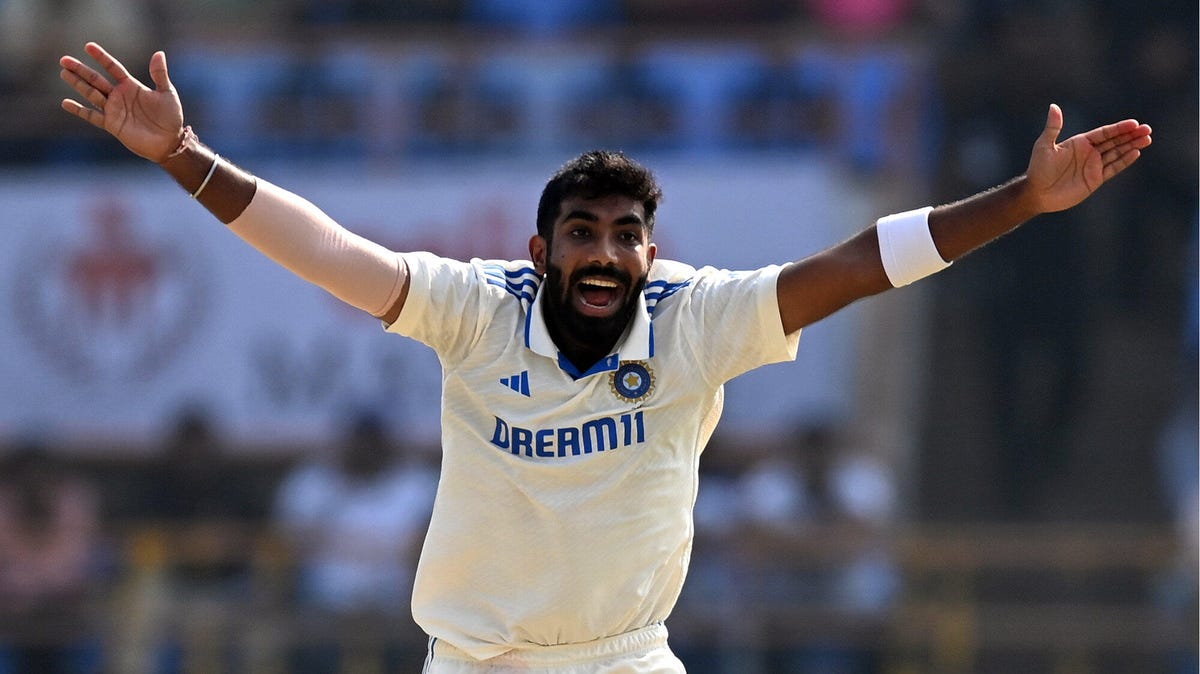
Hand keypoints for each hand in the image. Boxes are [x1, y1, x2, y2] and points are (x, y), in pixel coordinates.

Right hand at [59, 42, 184, 163]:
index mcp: (131, 86)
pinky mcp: (112, 125)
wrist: (169, 142)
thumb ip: (160, 74)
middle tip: (64, 60)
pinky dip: (79, 110)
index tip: (88, 46)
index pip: (113, 68)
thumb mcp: (167, 93)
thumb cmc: (170, 117)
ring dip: (78, 84)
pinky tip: (65, 103)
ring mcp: (114, 110)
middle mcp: (119, 96)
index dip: (101, 57)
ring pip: (91, 94)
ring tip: (63, 73)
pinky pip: (92, 116)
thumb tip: (159, 53)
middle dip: (81, 70)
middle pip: (96, 80)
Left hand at [1026, 103, 1151, 212]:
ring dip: (1132, 146)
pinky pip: (1113, 168)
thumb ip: (1053, 127)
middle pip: (1114, 141)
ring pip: (1117, 153)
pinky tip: (1136, 153)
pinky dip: (1124, 161)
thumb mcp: (1044, 146)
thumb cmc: (1038, 168)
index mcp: (1080, 142)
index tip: (1134, 124)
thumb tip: (1054, 106)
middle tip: (1147, 129)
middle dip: (1131, 135)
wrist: (1037, 193)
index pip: (1104, 133)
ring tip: (1147, 139)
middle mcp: (1089, 152)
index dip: (1119, 128)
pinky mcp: (1095, 179)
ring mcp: (1093, 166)